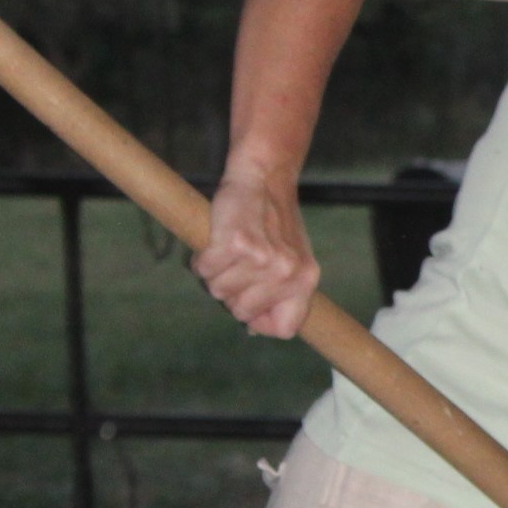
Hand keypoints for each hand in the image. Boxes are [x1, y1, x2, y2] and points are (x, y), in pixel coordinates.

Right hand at [196, 170, 321, 338]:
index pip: (285, 329)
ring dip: (215, 273)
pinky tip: (214, 243)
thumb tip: (253, 329)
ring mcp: (263, 260)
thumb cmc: (273, 220)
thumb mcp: (291, 259)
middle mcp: (287, 273)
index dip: (261, 322)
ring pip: (218, 292)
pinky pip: (204, 270)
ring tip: (228, 250)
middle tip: (236, 266)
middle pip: (242, 313)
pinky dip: (201, 259)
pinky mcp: (236, 245)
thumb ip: (281, 293)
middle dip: (231, 294)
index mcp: (306, 280)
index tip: (250, 307)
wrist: (264, 177)